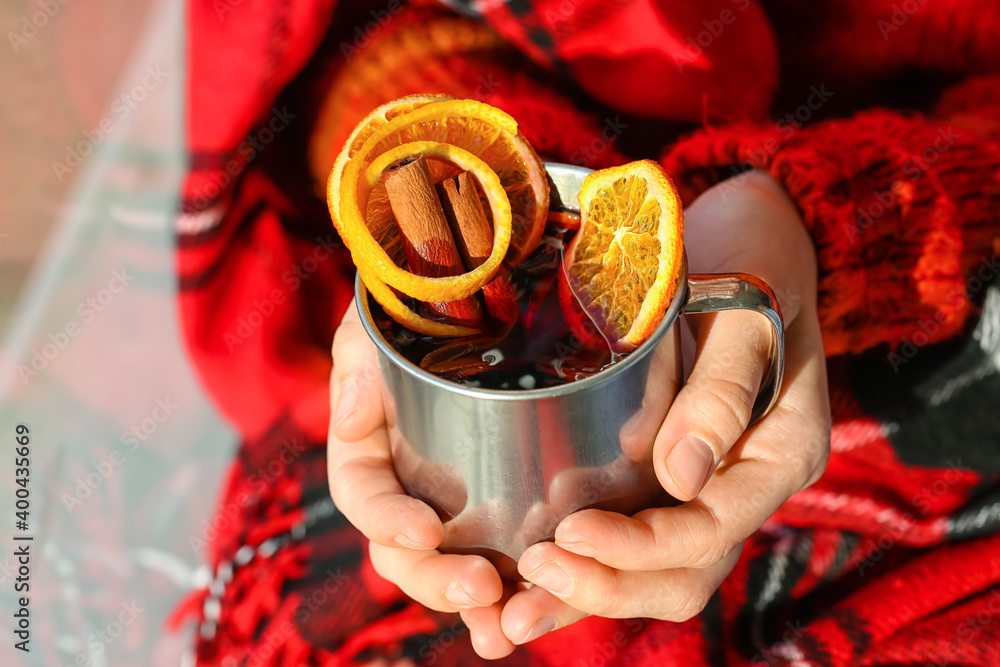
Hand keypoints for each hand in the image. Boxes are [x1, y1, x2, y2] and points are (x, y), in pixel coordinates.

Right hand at [327, 302, 513, 653]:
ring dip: (477, 606)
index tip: (424, 528)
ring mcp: (461, 502)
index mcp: (374, 447)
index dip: (386, 520)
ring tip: (507, 626)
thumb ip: (359, 356)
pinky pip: (510, 557)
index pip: (365, 495)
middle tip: (480, 589)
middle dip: (436, 579)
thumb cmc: (431, 302)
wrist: (502, 286)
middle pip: (408, 551)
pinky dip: (521, 591)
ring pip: (457, 567)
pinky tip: (540, 613)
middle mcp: (412, 484)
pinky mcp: (512, 506)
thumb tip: (348, 417)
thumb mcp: (385, 315)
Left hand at [485, 171, 830, 653]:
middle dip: (604, 590)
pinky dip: (584, 564)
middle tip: (526, 585)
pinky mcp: (668, 471)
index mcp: (777, 452)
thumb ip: (722, 390)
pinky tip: (525, 573)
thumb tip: (681, 477)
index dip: (638, 548)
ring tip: (508, 614)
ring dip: (585, 596)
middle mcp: (743, 482)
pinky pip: (632, 535)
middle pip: (682, 571)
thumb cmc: (749, 259)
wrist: (749, 236)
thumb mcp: (744, 308)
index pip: (709, 529)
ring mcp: (708, 482)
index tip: (569, 536)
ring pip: (653, 569)